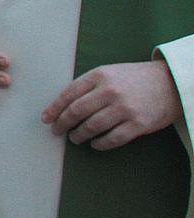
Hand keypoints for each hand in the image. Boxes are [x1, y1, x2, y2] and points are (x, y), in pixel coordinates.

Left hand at [43, 60, 183, 149]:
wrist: (171, 84)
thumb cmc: (134, 79)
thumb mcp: (109, 73)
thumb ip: (88, 85)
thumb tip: (61, 105)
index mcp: (100, 75)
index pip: (69, 93)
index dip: (54, 108)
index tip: (46, 119)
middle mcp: (111, 91)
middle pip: (76, 111)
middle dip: (62, 123)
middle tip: (57, 131)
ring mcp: (125, 108)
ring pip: (92, 127)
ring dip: (79, 135)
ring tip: (75, 137)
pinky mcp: (138, 124)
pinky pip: (112, 139)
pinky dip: (99, 144)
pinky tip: (95, 144)